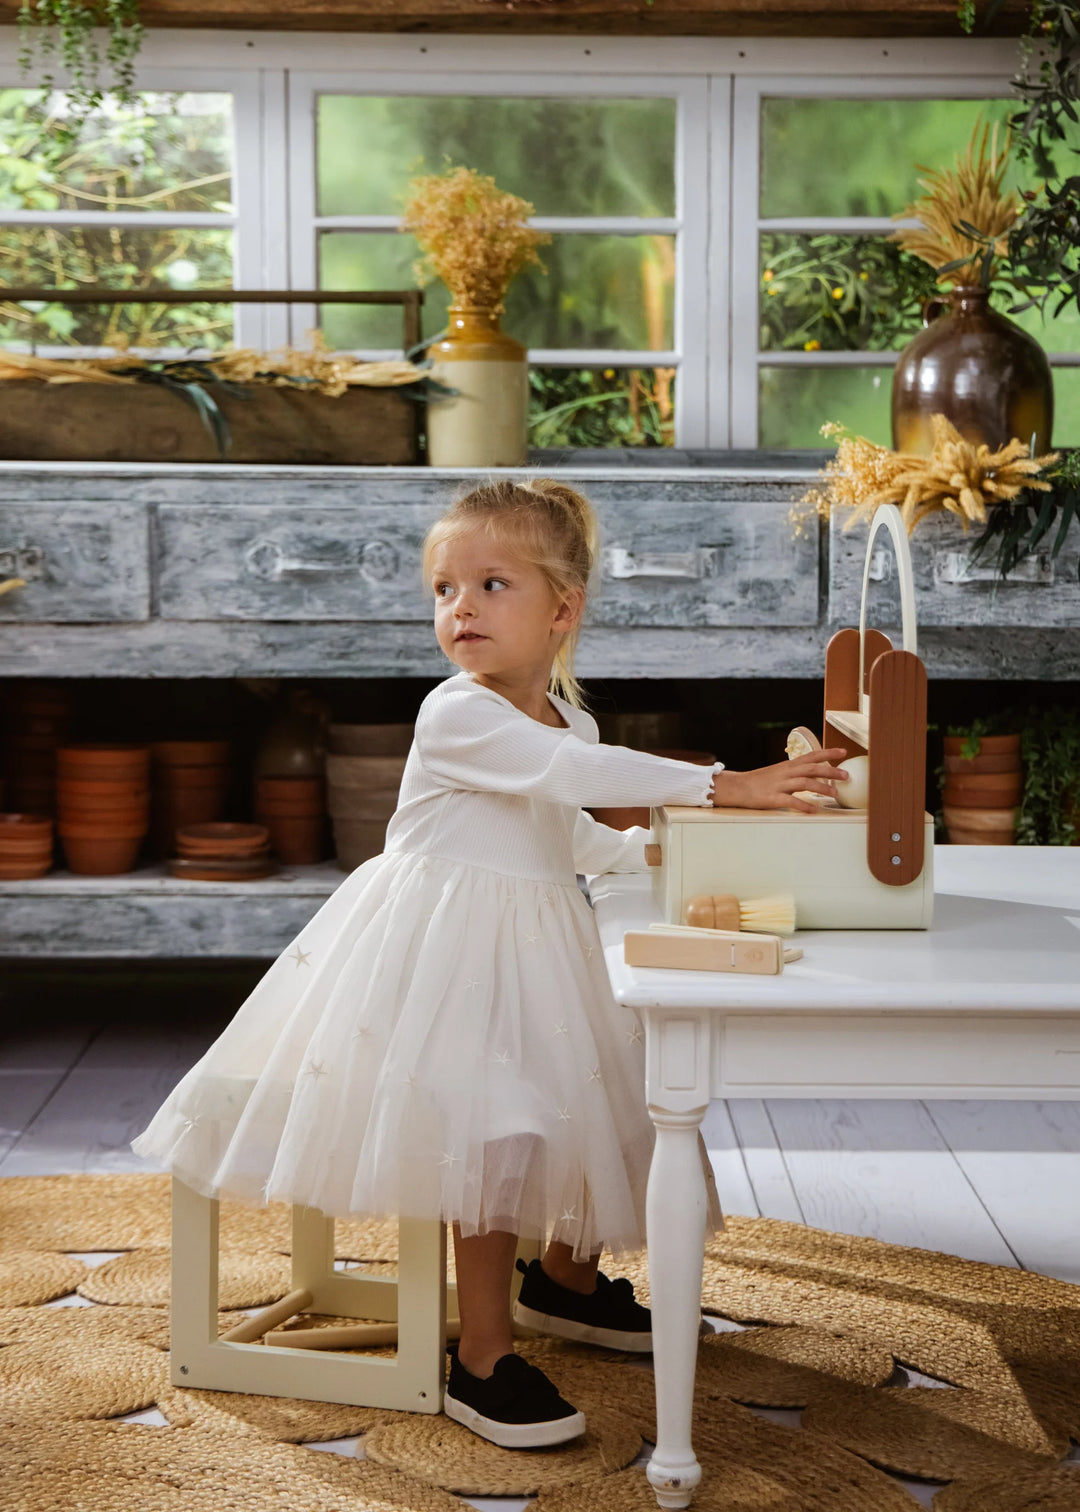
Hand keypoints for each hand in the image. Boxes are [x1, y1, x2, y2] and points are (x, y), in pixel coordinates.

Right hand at [711, 749, 849, 814]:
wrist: (737, 787)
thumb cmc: (759, 781)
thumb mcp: (778, 772)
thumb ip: (795, 772)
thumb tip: (814, 774)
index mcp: (788, 766)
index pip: (811, 756)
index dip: (828, 753)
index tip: (843, 752)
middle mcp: (785, 773)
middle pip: (811, 769)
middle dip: (831, 771)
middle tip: (846, 775)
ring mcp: (779, 785)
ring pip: (804, 783)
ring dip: (821, 788)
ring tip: (835, 793)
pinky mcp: (772, 798)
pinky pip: (790, 801)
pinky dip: (803, 805)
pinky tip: (813, 810)